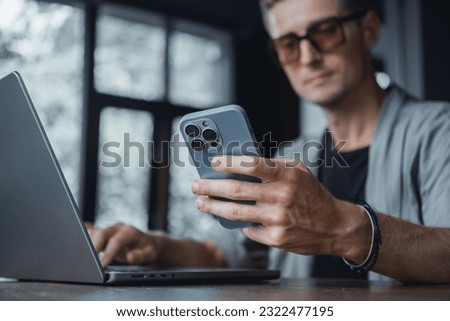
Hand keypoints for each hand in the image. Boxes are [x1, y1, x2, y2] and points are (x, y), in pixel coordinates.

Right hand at [86, 223, 167, 267]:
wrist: (148, 242)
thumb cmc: (148, 249)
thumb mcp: (150, 254)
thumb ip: (141, 256)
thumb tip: (130, 257)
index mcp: (129, 232)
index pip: (116, 241)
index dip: (108, 253)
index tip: (102, 266)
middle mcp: (117, 228)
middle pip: (101, 233)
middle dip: (93, 246)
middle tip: (87, 261)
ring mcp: (109, 230)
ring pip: (93, 232)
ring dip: (86, 242)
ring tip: (81, 255)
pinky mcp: (103, 233)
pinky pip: (90, 231)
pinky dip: (82, 234)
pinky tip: (75, 237)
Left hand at [192, 155, 370, 260]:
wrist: (335, 226)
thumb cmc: (312, 194)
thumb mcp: (299, 171)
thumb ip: (273, 165)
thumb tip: (239, 163)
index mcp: (287, 175)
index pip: (251, 165)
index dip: (228, 162)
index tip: (212, 162)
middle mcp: (281, 197)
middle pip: (235, 190)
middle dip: (210, 187)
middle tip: (196, 185)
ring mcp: (277, 219)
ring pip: (235, 213)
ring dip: (212, 207)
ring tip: (201, 202)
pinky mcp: (276, 238)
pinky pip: (248, 229)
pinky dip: (238, 224)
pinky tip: (230, 219)